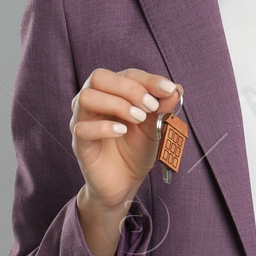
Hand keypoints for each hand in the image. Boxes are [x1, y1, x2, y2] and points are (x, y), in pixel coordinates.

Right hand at [70, 67, 183, 208]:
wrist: (126, 181)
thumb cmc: (137, 148)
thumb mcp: (156, 125)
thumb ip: (164, 106)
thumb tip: (176, 88)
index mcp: (113, 92)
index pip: (126, 74)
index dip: (148, 79)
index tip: (168, 89)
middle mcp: (94, 101)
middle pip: (99, 77)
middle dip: (129, 88)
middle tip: (150, 106)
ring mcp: (83, 120)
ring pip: (86, 97)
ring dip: (117, 104)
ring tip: (138, 119)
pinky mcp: (79, 143)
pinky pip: (82, 128)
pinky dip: (105, 127)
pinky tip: (122, 132)